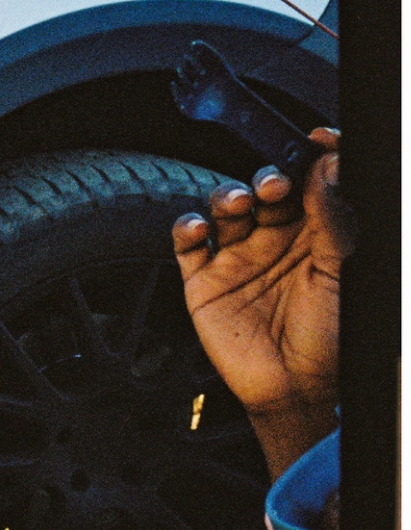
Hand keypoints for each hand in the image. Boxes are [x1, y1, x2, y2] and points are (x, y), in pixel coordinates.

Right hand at [172, 128, 347, 419]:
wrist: (295, 388)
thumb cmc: (331, 338)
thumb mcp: (343, 271)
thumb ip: (335, 218)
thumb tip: (329, 168)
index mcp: (320, 233)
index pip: (314, 182)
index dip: (313, 157)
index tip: (315, 141)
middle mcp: (279, 240)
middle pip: (267, 188)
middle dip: (270, 176)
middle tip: (276, 182)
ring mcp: (240, 258)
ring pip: (226, 208)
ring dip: (229, 195)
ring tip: (237, 202)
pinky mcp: (204, 280)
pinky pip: (188, 244)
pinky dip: (187, 227)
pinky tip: (199, 227)